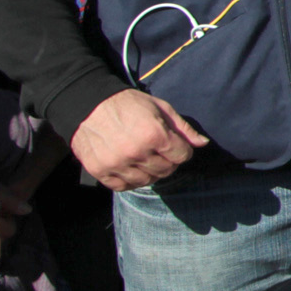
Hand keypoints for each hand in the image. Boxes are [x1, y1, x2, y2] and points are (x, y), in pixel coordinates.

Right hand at [72, 89, 207, 190]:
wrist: (87, 104)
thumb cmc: (128, 104)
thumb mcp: (160, 108)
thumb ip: (182, 128)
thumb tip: (203, 143)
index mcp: (154, 135)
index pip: (182, 156)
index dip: (182, 150)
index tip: (175, 145)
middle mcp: (136, 153)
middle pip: (166, 170)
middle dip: (168, 162)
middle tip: (160, 152)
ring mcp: (117, 164)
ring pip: (146, 181)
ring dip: (150, 172)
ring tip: (145, 159)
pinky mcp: (100, 171)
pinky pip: (123, 187)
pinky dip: (130, 180)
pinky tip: (130, 168)